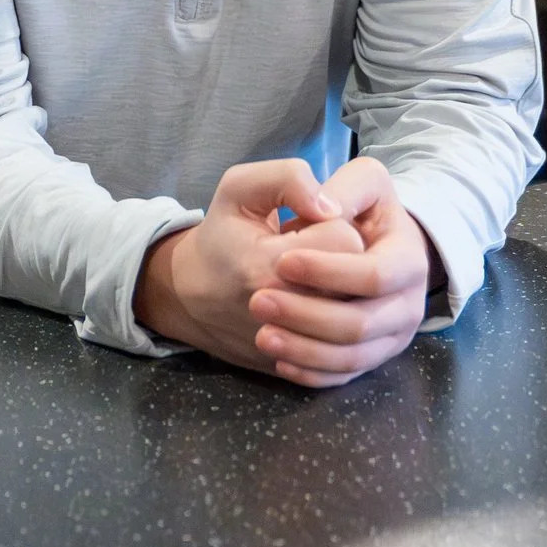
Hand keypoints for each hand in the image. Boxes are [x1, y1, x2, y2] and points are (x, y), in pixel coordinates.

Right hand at [133, 159, 363, 372]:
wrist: (190, 296)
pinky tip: (318, 307)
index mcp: (266, 265)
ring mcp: (290, 346)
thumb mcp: (239, 188)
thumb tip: (330, 204)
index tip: (311, 226)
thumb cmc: (222, 237)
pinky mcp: (296, 368)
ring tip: (318, 280)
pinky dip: (338, 327)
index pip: (344, 240)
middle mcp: (281, 313)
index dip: (336, 224)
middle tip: (318, 253)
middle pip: (356, 281)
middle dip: (344, 261)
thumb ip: (288, 178)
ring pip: (354, 315)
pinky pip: (343, 348)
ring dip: (344, 293)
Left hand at [248, 156, 435, 388]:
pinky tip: (279, 360)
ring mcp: (392, 334)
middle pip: (362, 323)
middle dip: (308, 315)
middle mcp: (408, 301)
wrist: (360, 243)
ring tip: (263, 334)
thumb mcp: (358, 180)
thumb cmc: (354, 208)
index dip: (328, 271)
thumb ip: (344, 185)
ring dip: (305, 350)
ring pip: (353, 356)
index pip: (374, 275)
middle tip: (257, 301)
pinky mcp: (372, 355)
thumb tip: (325, 208)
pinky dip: (312, 373)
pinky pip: (345, 376)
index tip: (282, 261)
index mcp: (407, 256)